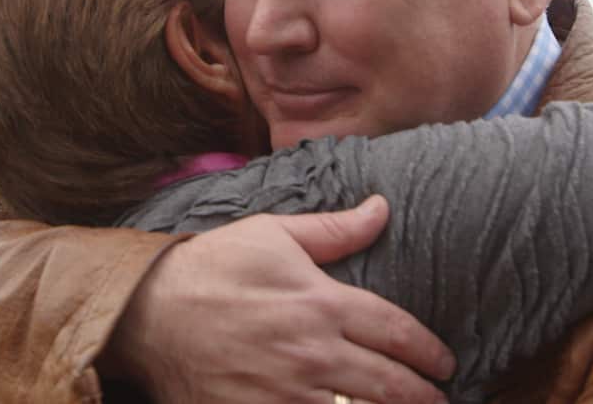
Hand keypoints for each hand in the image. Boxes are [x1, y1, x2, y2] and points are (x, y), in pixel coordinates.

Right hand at [102, 195, 453, 403]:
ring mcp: (288, 394)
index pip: (397, 332)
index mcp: (321, 303)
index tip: (446, 362)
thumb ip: (333, 229)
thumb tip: (382, 207)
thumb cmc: (211, 267)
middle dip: (425, 395)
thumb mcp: (271, 234)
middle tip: (441, 398)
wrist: (146, 314)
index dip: (430, 351)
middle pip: (392, 384)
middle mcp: (313, 353)